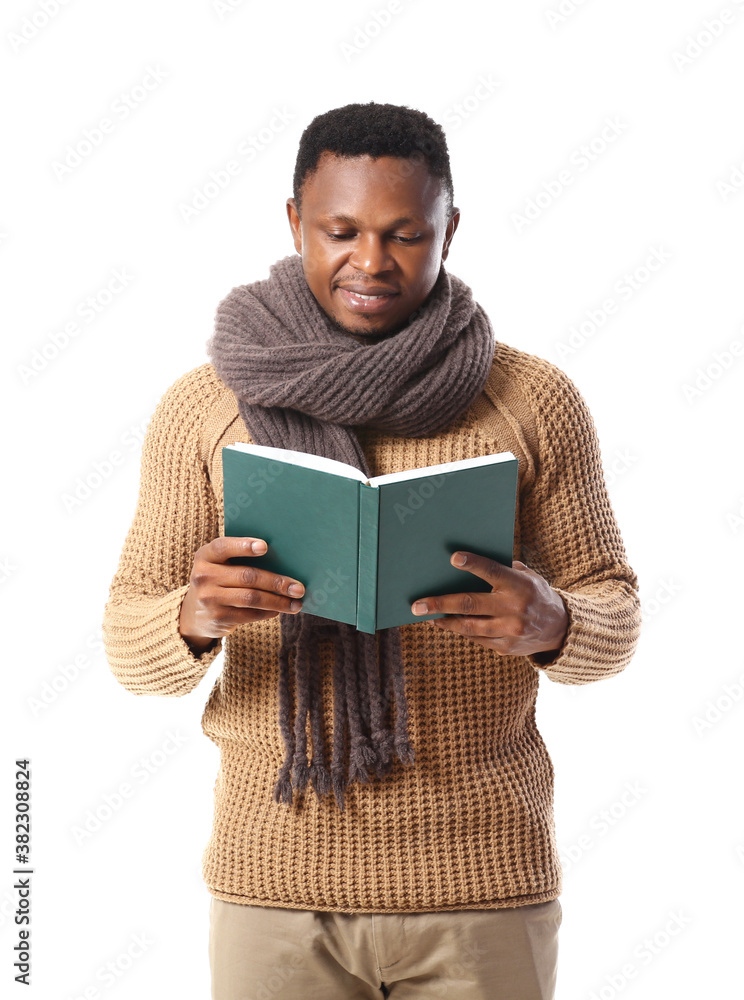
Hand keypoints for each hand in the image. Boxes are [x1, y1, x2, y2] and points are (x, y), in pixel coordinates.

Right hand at [179, 536, 304, 653]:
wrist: (194, 612)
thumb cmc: (219, 580)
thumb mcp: (220, 565)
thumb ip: (240, 559)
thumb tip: (285, 561)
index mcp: (205, 556)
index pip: (223, 547)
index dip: (244, 546)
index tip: (266, 547)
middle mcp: (204, 576)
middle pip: (247, 576)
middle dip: (277, 582)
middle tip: (298, 587)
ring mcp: (209, 599)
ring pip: (251, 598)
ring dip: (278, 601)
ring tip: (296, 603)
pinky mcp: (217, 618)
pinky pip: (250, 614)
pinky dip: (269, 612)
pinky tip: (280, 610)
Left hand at [411, 551, 568, 656]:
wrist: (561, 629)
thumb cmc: (536, 594)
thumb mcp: (528, 576)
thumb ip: (503, 570)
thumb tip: (468, 564)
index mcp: (520, 586)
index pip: (493, 572)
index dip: (473, 564)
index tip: (452, 558)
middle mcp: (514, 609)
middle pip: (471, 605)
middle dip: (441, 604)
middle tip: (417, 604)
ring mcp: (509, 631)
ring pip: (469, 626)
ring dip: (444, 621)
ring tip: (425, 615)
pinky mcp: (505, 647)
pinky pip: (476, 638)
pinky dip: (459, 630)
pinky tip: (445, 623)